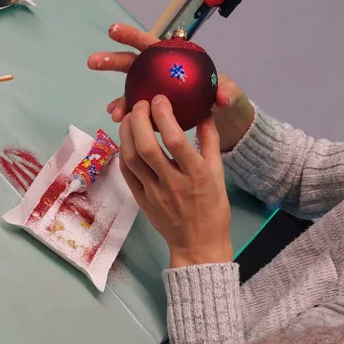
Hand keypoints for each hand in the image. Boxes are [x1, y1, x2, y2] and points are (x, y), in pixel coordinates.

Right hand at [87, 23, 254, 152]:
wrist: (221, 117)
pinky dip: (127, 114)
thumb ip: (226, 91)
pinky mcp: (151, 110)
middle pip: (131, 63)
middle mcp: (158, 72)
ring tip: (112, 113)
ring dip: (118, 100)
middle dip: (110, 61)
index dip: (131, 36)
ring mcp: (152, 91)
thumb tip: (224, 98)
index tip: (113, 31)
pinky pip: (136, 110)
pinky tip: (120, 122)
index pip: (149, 42)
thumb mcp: (227, 91)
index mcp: (172, 59)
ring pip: (130, 90)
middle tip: (93, 62)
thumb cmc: (222, 96)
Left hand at [120, 100, 232, 267]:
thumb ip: (210, 142)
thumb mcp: (219, 174)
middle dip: (139, 120)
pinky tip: (127, 140)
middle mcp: (173, 183)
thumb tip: (205, 112)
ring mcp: (154, 193)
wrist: (198, 245)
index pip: (175, 140)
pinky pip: (127, 174)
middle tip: (139, 104)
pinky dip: (124, 153)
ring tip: (130, 117)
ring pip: (132, 159)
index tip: (159, 99)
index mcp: (196, 175)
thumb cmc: (212, 209)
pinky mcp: (141, 201)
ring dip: (126, 134)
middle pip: (147, 147)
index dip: (164, 116)